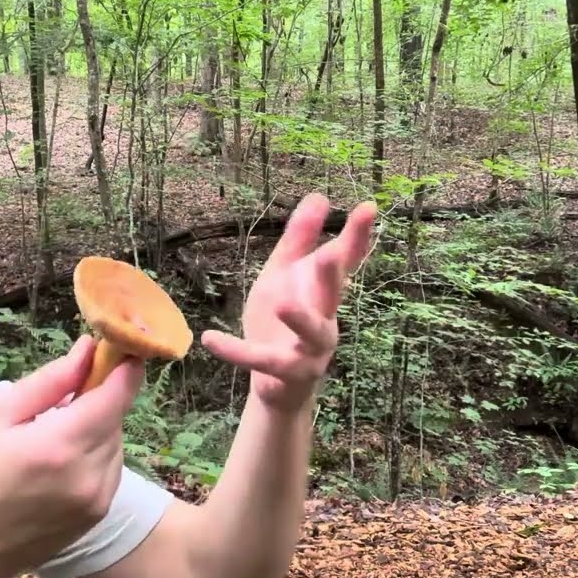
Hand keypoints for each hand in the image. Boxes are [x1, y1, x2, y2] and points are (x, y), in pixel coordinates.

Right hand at [0, 335, 143, 577]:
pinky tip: (61, 462)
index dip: (126, 370)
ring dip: (97, 428)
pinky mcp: (99, 513)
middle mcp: (87, 474)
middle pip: (115, 417)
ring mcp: (97, 498)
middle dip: (100, 397)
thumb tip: (87, 350)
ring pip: (115, 442)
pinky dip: (95, 454)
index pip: (115, 396)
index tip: (124, 351)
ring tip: (55, 435)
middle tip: (69, 394)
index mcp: (58, 445)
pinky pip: (110, 467)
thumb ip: (48, 381)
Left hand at [202, 193, 376, 409]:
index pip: (346, 260)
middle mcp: (326, 318)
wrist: (273, 381)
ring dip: (300, 319)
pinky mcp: (288, 372)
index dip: (357, 235)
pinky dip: (236, 350)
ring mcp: (311, 348)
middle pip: (334, 295)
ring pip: (312, 333)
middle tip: (331, 255)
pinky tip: (210, 337)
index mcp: (323, 291)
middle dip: (333, 276)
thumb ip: (298, 239)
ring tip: (283, 304)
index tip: (368, 207)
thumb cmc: (282, 323)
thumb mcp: (283, 274)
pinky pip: (262, 360)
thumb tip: (319, 195)